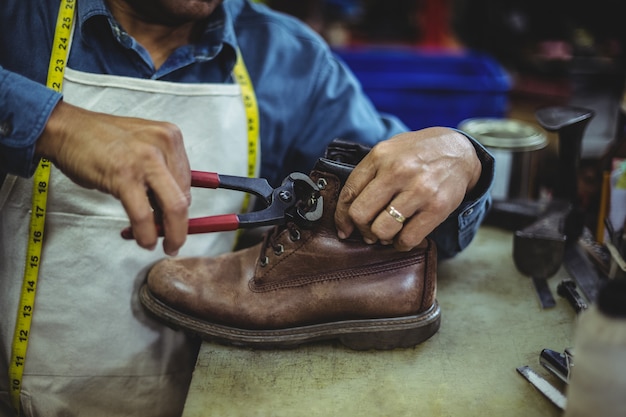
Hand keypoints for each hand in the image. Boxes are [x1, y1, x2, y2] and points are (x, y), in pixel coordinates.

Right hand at [36, 101, 190, 254]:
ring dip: (171, 234)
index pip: (187, 182)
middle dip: (181, 226)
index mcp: (170, 137)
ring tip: (162, 245)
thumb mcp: (142, 147)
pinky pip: (143, 214)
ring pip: (172, 208)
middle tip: (175, 242)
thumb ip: (160, 172)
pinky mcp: (125, 175)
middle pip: (185, 197)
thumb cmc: (100, 140)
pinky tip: (144, 241)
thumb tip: (169, 208)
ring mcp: (145, 160)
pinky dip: (146, 233)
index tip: (175, 222)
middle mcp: (163, 145)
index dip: (182, 208)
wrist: (66, 129)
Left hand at [334, 127, 480, 250]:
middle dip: (361, 229)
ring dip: (381, 238)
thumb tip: (345, 214)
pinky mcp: (437, 208)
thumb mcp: (388, 151)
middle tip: (368, 231)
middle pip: (361, 215)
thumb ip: (366, 175)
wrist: (460, 151)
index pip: (349, 193)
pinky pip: (408, 239)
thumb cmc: (417, 154)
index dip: (341, 217)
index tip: (344, 228)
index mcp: (381, 156)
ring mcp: (419, 190)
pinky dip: (401, 243)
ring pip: (382, 230)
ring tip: (387, 232)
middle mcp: (398, 171)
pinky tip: (403, 236)